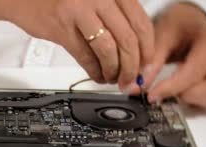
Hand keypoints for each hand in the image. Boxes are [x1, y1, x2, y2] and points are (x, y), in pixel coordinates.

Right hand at [0, 0, 153, 89]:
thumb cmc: (58, 0)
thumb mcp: (93, 0)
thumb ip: (114, 19)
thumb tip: (135, 51)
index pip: (141, 22)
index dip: (147, 48)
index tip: (146, 64)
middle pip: (128, 39)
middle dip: (132, 66)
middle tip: (130, 78)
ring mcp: (80, 10)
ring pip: (109, 50)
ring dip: (114, 71)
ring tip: (112, 79)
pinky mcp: (63, 27)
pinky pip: (86, 56)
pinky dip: (94, 71)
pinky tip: (96, 75)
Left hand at [143, 3, 205, 106]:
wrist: (192, 21)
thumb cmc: (179, 25)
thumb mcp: (161, 36)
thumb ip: (150, 63)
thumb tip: (137, 89)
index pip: (193, 73)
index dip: (170, 88)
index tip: (151, 96)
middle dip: (188, 96)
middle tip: (168, 90)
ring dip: (195, 99)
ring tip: (177, 89)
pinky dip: (201, 100)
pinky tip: (186, 90)